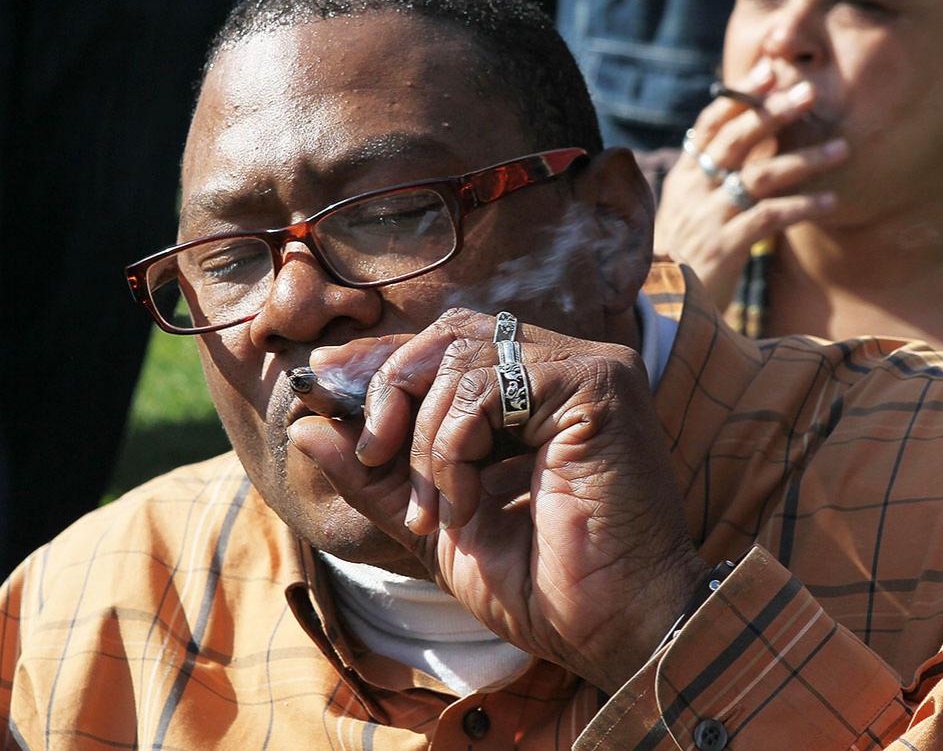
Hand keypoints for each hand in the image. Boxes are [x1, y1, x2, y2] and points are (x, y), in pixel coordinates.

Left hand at [287, 309, 708, 692]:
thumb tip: (305, 426)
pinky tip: (466, 500)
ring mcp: (590, 369)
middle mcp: (569, 366)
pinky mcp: (598, 385)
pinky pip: (489, 385)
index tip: (323, 387)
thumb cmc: (544, 588)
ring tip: (436, 509)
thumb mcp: (437, 525)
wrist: (613, 631)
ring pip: (462, 358)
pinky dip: (456, 443)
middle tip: (377, 457)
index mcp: (540, 391)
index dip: (383, 361)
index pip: (450, 343)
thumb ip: (377, 477)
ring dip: (426, 439)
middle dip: (393, 391)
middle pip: (450, 335)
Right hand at [653, 61, 847, 309]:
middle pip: (737, 139)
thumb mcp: (687, 212)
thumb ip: (709, 178)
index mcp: (684, 176)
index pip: (711, 124)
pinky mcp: (724, 247)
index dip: (741, 97)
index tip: (771, 70)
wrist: (660, 308)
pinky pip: (769, 217)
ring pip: (759, 175)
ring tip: (841, 150)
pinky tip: (830, 202)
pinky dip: (802, 207)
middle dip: (775, 113)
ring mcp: (708, 217)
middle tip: (810, 93)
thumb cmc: (682, 257)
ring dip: (804, 159)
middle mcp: (693, 190)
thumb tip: (741, 141)